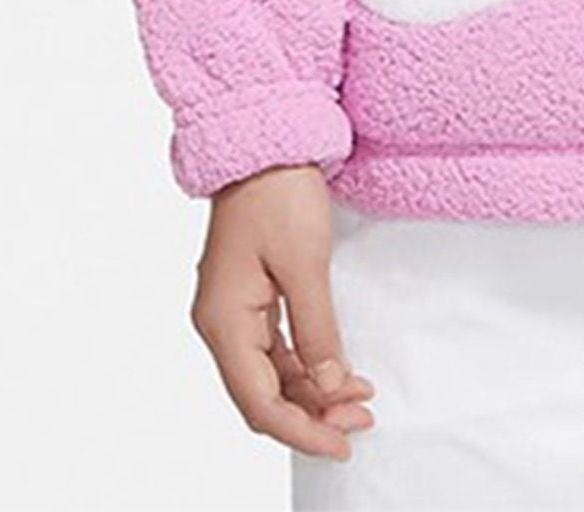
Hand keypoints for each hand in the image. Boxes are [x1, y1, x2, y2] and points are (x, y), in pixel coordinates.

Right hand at [191, 164, 376, 459]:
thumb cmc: (279, 193)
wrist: (265, 141)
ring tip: (360, 398)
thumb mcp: (305, 262)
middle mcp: (220, 323)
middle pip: (262, 394)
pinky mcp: (250, 296)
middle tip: (362, 418)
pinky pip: (274, 349)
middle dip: (312, 414)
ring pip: (270, 375)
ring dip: (313, 391)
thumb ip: (316, 329)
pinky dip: (306, 365)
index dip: (301, 430)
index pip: (258, 402)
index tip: (341, 443)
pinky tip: (339, 370)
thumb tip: (331, 383)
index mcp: (223, 321)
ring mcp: (233, 310)